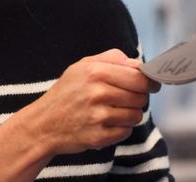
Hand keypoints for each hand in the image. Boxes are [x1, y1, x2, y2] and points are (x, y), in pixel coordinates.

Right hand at [26, 49, 158, 154]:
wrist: (43, 124)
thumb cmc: (66, 92)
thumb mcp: (83, 66)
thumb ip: (112, 59)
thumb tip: (139, 64)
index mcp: (96, 72)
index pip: (140, 77)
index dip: (150, 81)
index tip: (152, 84)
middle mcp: (98, 93)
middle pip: (141, 96)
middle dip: (138, 97)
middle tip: (126, 98)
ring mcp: (98, 116)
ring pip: (136, 115)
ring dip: (129, 114)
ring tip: (113, 111)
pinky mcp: (98, 136)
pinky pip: (126, 131)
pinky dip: (120, 128)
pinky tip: (106, 123)